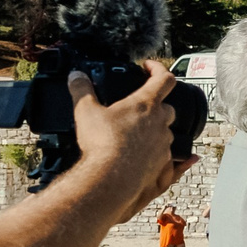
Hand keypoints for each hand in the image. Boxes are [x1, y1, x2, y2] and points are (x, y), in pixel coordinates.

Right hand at [69, 59, 174, 201]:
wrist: (111, 180)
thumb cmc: (102, 144)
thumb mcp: (85, 112)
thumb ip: (81, 90)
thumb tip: (76, 76)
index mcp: (145, 105)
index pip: (164, 78)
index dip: (158, 69)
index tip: (148, 67)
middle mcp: (161, 123)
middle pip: (167, 107)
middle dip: (156, 105)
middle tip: (139, 107)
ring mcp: (164, 145)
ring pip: (166, 132)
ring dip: (156, 130)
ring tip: (137, 133)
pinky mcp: (163, 164)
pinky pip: (170, 157)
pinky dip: (164, 154)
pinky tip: (166, 157)